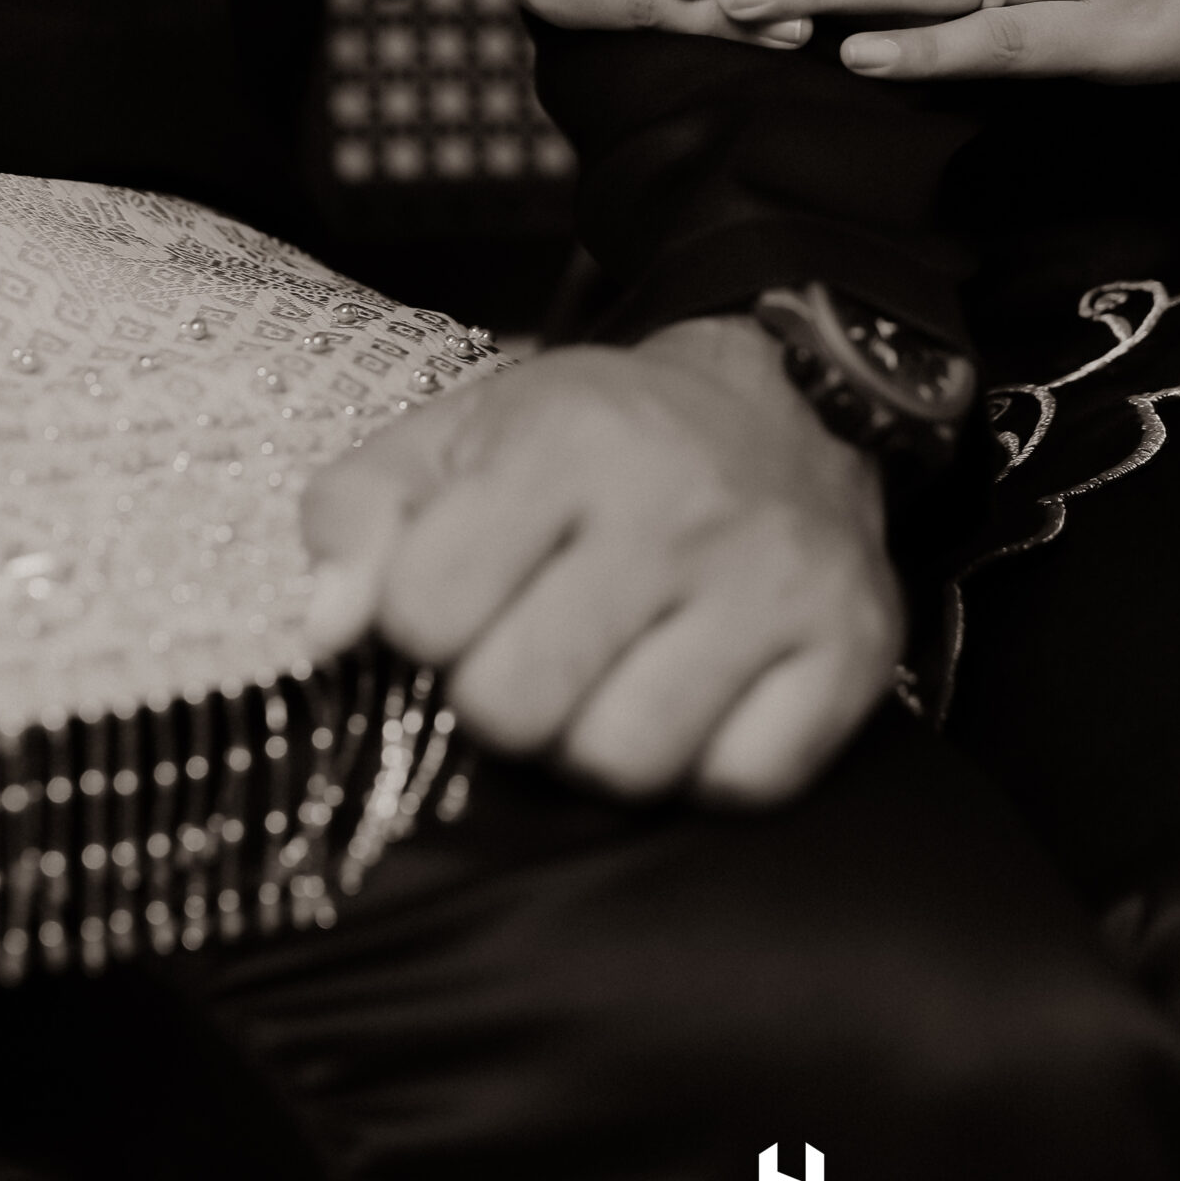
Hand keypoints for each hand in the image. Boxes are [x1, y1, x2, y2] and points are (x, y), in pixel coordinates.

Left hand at [301, 318, 900, 804]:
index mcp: (565, 443)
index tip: (462, 599)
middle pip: (517, 708)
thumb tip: (329, 629)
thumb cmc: (603, 437)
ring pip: (627, 762)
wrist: (791, 399)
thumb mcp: (463, 432)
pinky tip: (702, 695)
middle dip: (504, 696)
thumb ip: (361, 513)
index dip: (424, 624)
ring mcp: (775, 581)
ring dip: (601, 741)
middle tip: (538, 647)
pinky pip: (745, 780)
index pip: (424, 612)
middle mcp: (678, 507)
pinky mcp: (850, 643)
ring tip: (614, 676)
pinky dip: (711, 763)